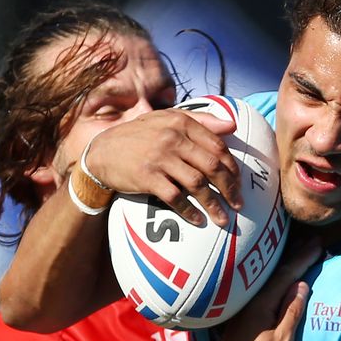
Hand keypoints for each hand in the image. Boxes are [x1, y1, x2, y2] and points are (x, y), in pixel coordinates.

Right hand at [85, 108, 242, 225]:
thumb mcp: (167, 119)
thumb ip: (201, 121)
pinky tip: (198, 220)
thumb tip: (233, 126)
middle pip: (212, 166)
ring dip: (214, 204)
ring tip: (224, 218)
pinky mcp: (148, 178)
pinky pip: (175, 198)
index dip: (232, 167)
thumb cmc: (140, 136)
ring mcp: (160, 159)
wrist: (102, 152)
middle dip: (229, 188)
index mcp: (181, 123)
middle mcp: (172, 139)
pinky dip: (189, 211)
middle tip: (238, 203)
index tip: (238, 182)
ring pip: (197, 184)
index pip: (217, 146)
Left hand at [217, 239, 322, 340]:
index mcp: (261, 303)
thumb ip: (291, 312)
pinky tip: (283, 274)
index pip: (285, 274)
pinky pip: (265, 285)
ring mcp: (246, 303)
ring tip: (300, 247)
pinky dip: (278, 275)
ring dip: (286, 261)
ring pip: (270, 276)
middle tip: (313, 239)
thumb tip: (302, 284)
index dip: (303, 258)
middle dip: (296, 254)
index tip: (318, 244)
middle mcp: (251, 298)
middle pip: (276, 270)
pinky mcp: (245, 311)